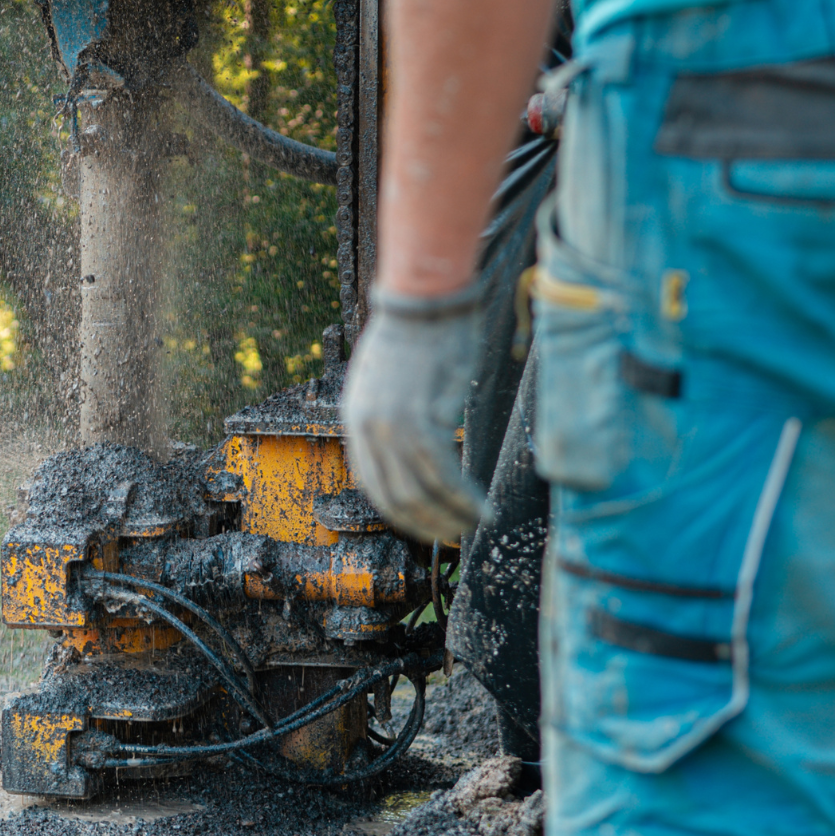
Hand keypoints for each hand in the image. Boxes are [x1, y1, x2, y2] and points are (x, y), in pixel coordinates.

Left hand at [339, 285, 487, 541]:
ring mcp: (391, 426)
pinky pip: (443, 475)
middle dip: (425, 523)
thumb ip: (392, 416)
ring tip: (474, 525)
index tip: (425, 523)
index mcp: (354, 419)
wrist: (424, 300)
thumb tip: (416, 448)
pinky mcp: (422, 419)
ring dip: (449, 516)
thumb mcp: (388, 380)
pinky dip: (463, 498)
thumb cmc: (417, 333)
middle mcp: (366, 428)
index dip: (399, 511)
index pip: (371, 483)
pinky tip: (480, 508)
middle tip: (453, 536)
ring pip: (420, 492)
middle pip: (393, 495)